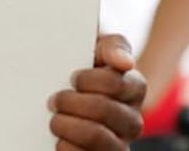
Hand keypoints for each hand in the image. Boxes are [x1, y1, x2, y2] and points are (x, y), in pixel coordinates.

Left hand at [46, 34, 145, 149]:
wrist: (61, 93)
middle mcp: (132, 119)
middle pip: (103, 109)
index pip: (115, 83)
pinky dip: (65, 146)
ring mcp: (119, 144)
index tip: (72, 77)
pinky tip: (59, 138)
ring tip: (54, 119)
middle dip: (70, 102)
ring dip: (65, 125)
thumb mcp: (95, 48)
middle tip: (54, 100)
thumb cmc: (81, 68)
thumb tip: (125, 62)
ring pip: (95, 136)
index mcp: (134, 88)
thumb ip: (112, 46)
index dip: (87, 79)